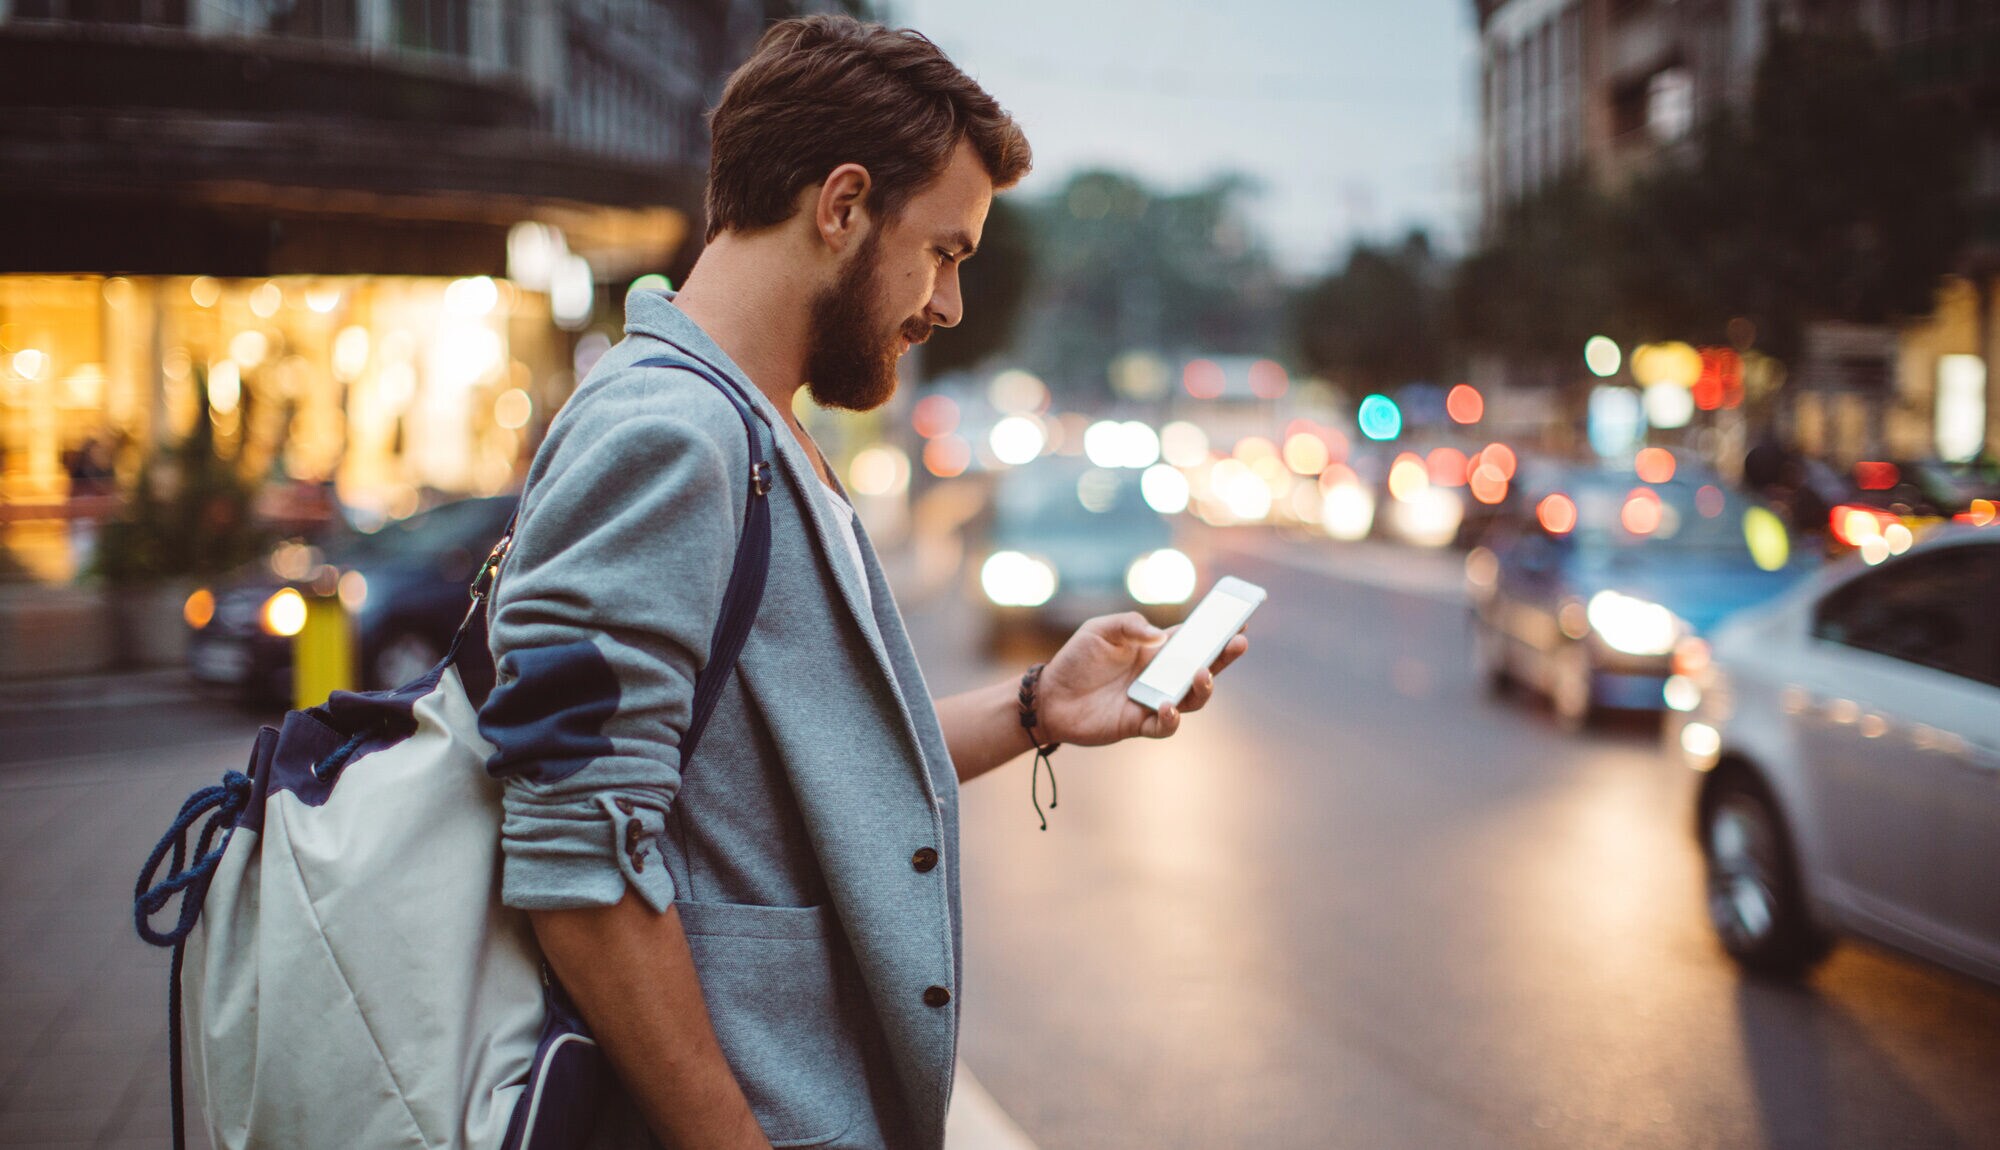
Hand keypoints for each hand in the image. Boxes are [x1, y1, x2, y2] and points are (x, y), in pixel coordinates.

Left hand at [1034, 612, 1249, 745]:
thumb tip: (1161, 637)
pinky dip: (1170, 718)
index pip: (1193, 639)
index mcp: (1156, 650)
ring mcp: (1153, 701)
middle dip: (1224, 656)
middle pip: (1203, 668)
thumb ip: (1131, 624)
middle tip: (1239, 643)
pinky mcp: (1137, 724)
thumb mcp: (1100, 629)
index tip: (1239, 620)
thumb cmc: (1076, 659)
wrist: (1049, 696)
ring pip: (1191, 700)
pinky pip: (1164, 726)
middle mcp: (1160, 676)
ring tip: (1202, 673)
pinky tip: (1166, 705)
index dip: (1216, 631)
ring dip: (1203, 688)